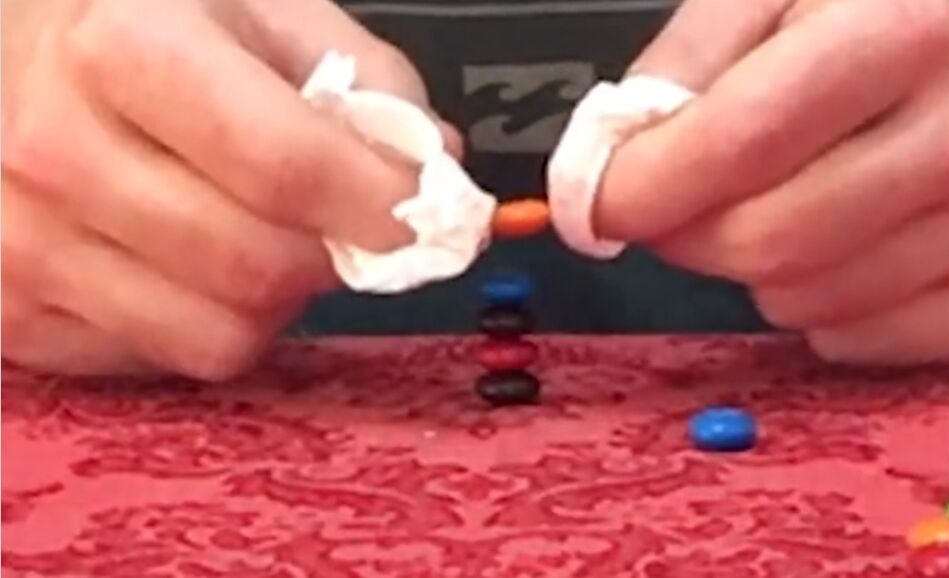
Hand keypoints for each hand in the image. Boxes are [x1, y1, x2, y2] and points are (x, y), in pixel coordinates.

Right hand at [2, 0, 456, 379]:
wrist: (7, 54)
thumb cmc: (136, 21)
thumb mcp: (259, 6)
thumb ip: (365, 80)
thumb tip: (435, 168)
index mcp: (124, 48)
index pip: (285, 166)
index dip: (379, 205)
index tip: (422, 217)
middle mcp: (55, 151)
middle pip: (259, 269)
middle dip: (328, 256)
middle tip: (332, 224)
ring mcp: (24, 243)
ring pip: (220, 336)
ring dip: (270, 299)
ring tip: (251, 234)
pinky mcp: (14, 313)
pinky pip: (165, 358)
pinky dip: (200, 319)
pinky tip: (180, 259)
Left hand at [596, 0, 948, 364]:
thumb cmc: (899, 8)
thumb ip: (690, 59)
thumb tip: (613, 157)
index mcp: (900, 31)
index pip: (736, 144)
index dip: (641, 187)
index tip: (598, 199)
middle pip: (763, 242)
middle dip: (689, 232)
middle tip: (685, 201)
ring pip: (804, 303)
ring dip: (759, 268)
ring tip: (787, 203)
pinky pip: (864, 342)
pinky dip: (824, 309)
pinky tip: (842, 246)